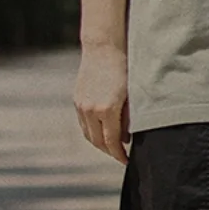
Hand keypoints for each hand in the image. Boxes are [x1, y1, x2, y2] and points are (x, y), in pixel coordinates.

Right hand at [74, 43, 129, 163]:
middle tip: (121, 155)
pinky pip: (83, 123)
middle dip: (110, 152)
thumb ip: (129, 119)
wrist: (103, 48)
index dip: (120, 155)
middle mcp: (91, 110)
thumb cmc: (124, 68)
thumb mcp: (132, 95)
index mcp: (107, 109)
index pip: (112, 142)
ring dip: (100, 143)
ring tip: (112, 145)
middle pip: (98, 142)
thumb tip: (126, 138)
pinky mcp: (77, 100)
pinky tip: (102, 130)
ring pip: (88, 134)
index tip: (127, 161)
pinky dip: (92, 131)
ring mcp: (81, 105)